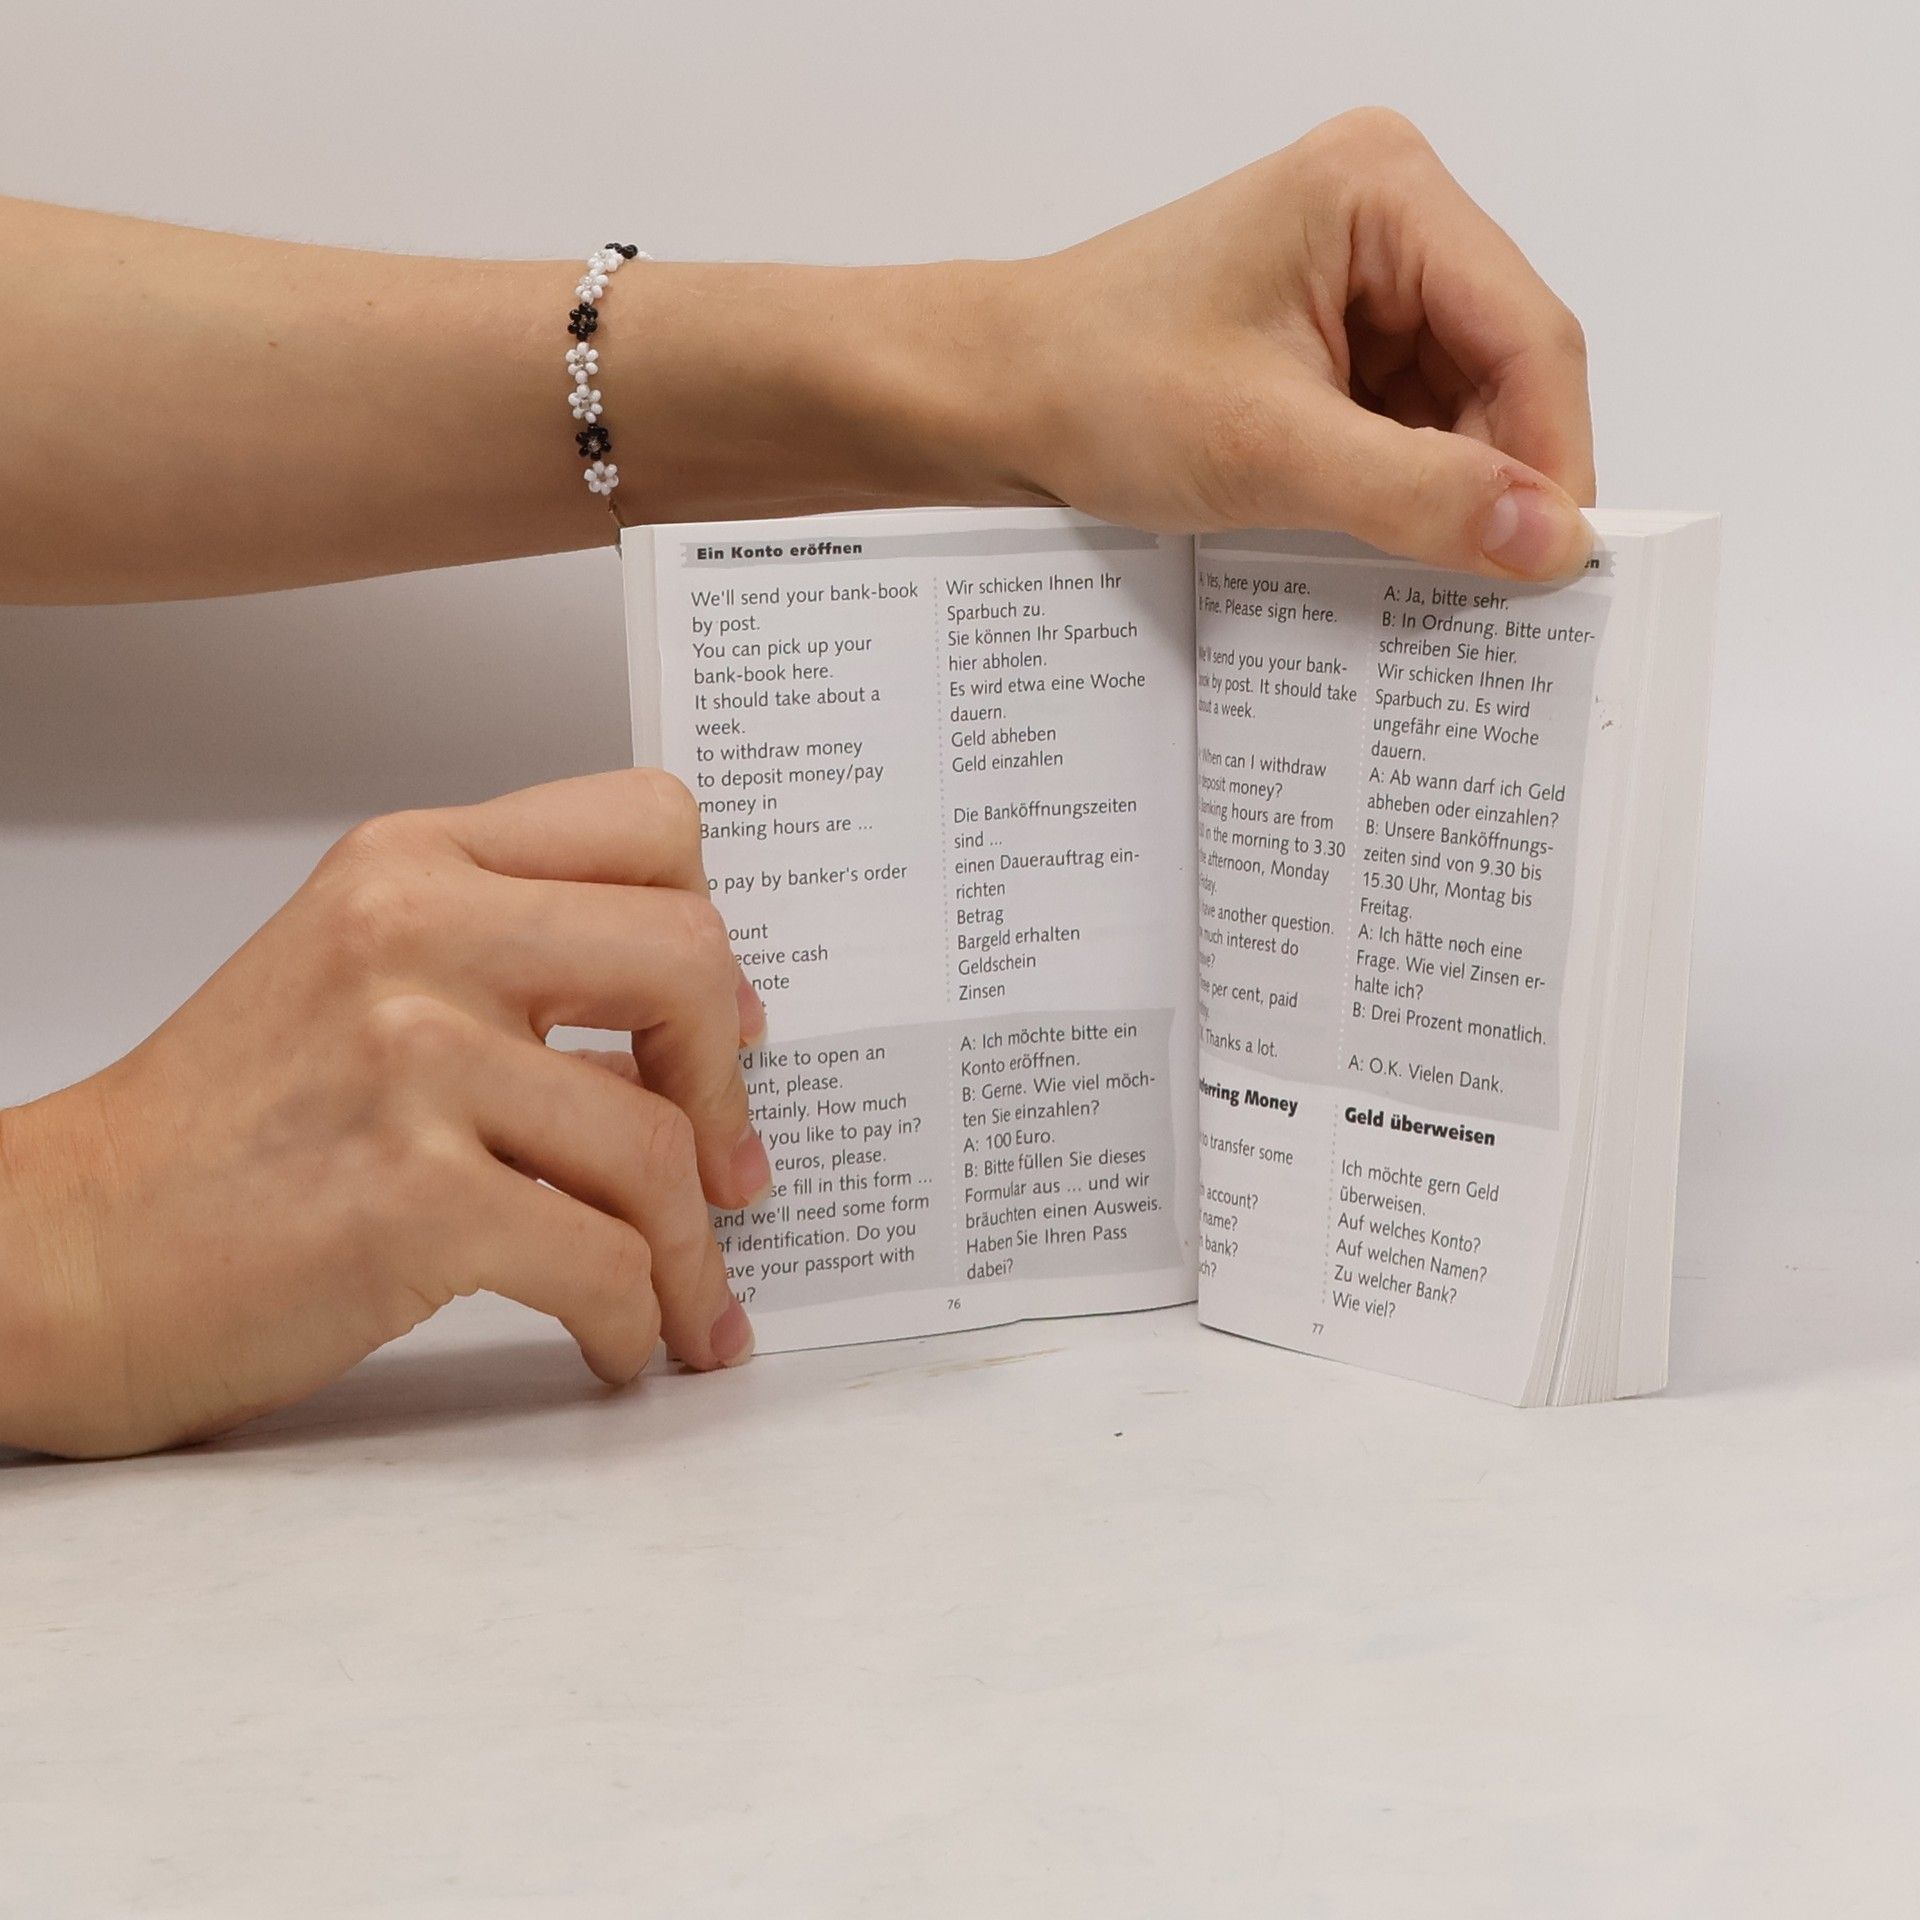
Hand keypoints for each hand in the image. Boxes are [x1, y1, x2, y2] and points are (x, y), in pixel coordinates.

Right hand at [0, 770, 766, 1458]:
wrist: (57, 1252)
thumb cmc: (222, 1127)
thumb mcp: (353, 970)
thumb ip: (505, 953)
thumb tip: (703, 1015)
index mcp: (412, 865)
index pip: (648, 825)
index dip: (710, 929)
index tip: (720, 1025)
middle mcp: (413, 936)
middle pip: (688, 960)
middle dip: (729, 1086)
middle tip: (731, 1167)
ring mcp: (408, 1063)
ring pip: (657, 1144)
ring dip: (692, 1250)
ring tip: (688, 1297)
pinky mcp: (407, 1201)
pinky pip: (603, 1261)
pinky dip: (635, 1319)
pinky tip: (615, 1342)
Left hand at [996, 107, 1594, 579]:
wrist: (991, 397)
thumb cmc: (1092, 386)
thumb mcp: (1267, 450)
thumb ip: (1416, 494)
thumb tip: (1547, 539)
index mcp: (1382, 190)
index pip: (1527, 331)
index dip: (1551, 454)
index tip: (1556, 560)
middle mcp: (1386, 215)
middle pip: (1505, 366)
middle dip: (1498, 475)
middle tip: (1494, 585)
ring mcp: (1359, 275)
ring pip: (1462, 402)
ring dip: (1449, 488)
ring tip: (1418, 564)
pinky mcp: (1329, 333)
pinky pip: (1408, 418)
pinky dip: (1404, 484)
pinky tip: (1380, 536)